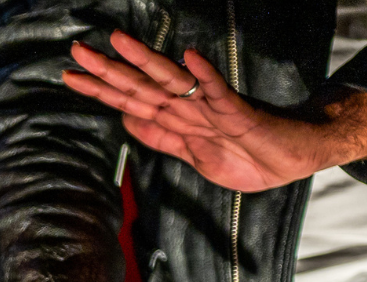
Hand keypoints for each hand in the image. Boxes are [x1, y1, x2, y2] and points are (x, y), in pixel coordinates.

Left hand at [64, 31, 366, 191]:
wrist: (297, 155)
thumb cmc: (249, 153)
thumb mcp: (194, 154)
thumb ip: (161, 137)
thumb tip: (126, 121)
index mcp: (177, 120)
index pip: (130, 101)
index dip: (100, 89)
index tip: (69, 75)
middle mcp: (189, 109)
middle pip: (141, 87)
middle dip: (108, 70)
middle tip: (77, 50)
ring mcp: (213, 109)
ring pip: (172, 82)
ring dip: (145, 61)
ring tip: (119, 40)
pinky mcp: (240, 114)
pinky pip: (221, 93)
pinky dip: (205, 76)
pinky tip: (190, 57)